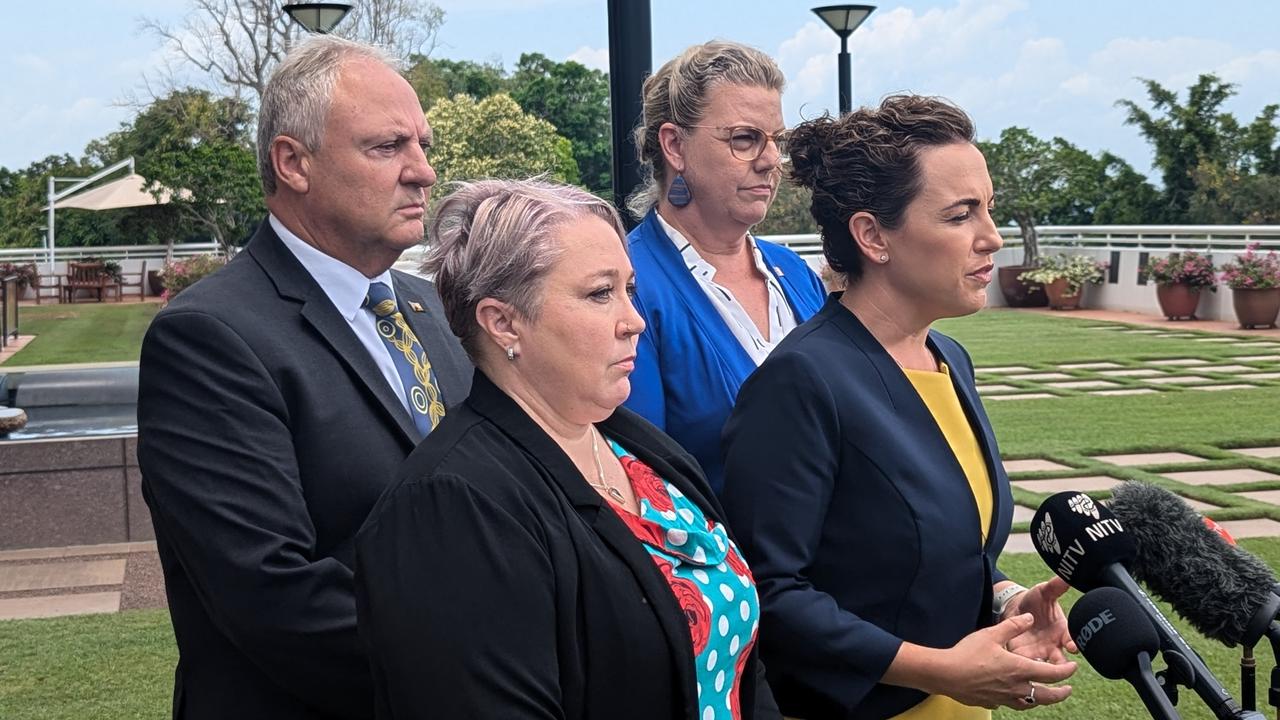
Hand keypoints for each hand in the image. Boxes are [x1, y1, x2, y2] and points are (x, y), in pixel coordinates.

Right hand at [928, 613, 1076, 709]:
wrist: (945, 674)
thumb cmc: (968, 653)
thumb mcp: (992, 634)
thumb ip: (1013, 626)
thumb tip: (1030, 618)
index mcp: (1019, 669)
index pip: (1052, 674)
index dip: (1066, 671)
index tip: (1073, 668)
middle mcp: (1015, 687)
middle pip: (1046, 696)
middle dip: (1061, 693)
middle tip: (1067, 689)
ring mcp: (1003, 698)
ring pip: (1029, 704)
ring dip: (1040, 699)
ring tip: (1042, 694)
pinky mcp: (991, 702)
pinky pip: (1009, 704)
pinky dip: (1017, 700)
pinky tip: (1011, 694)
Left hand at [1003, 577, 1077, 663]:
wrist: (1015, 607)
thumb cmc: (1034, 600)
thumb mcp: (1044, 591)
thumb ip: (1056, 586)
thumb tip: (1067, 576)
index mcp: (1063, 630)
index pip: (1072, 639)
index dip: (1074, 643)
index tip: (1073, 647)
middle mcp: (1054, 644)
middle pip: (1061, 659)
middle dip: (1062, 664)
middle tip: (1060, 666)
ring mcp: (1040, 652)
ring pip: (1044, 666)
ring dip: (1043, 669)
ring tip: (1039, 669)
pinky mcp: (1024, 656)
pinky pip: (1026, 665)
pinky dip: (1025, 667)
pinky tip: (1021, 668)